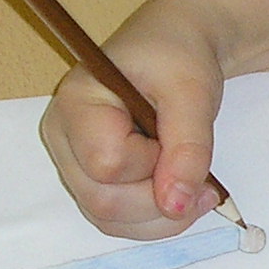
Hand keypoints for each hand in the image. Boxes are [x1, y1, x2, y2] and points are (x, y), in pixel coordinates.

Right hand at [40, 0, 268, 238]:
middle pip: (102, 201)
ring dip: (161, 218)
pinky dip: (155, 219)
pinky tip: (181, 194)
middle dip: (160, 201)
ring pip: (109, 219)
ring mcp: (73, 164)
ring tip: (200, 190)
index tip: (178, 138)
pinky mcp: (91, 181)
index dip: (152, 165)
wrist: (175, 49)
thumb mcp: (193, 92)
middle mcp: (63, 138)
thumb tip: (176, 204)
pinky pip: (118, 219)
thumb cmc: (178, 57)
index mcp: (76, 102)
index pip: (106, 163)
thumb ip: (188, 147)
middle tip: (205, 183)